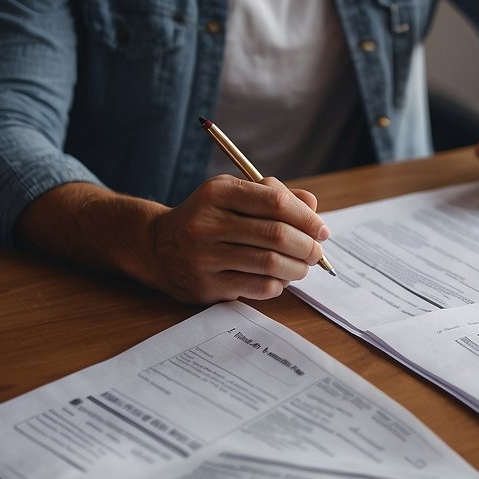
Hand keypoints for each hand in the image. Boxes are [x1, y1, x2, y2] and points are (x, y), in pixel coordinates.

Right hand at [145, 175, 328, 303]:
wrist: (157, 247)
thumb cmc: (209, 218)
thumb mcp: (234, 196)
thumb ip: (275, 197)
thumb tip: (313, 207)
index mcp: (218, 192)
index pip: (275, 202)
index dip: (306, 218)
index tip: (322, 229)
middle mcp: (207, 222)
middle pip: (277, 235)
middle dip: (307, 246)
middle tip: (317, 252)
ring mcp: (204, 256)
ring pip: (271, 263)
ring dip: (298, 268)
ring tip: (302, 267)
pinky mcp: (206, 285)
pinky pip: (258, 287)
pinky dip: (279, 284)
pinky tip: (279, 280)